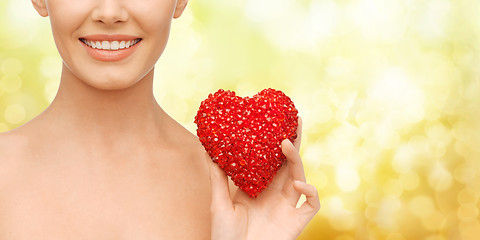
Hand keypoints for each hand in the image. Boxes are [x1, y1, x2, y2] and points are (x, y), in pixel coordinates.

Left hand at [207, 117, 319, 239]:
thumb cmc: (224, 236)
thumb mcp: (218, 203)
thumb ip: (217, 177)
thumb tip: (208, 148)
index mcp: (259, 187)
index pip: (271, 160)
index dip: (275, 142)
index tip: (276, 123)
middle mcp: (275, 194)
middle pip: (288, 163)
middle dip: (293, 143)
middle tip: (295, 121)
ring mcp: (287, 207)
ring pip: (300, 177)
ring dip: (296, 160)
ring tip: (286, 144)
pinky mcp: (297, 221)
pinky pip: (311, 204)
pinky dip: (310, 191)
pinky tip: (297, 183)